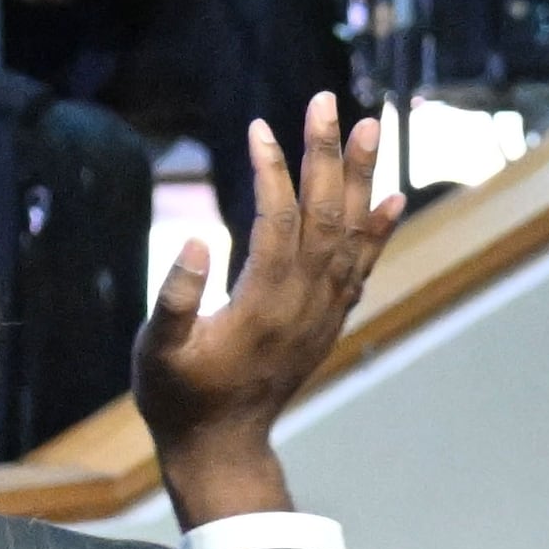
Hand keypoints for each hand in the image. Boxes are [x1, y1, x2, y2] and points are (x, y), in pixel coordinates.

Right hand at [137, 93, 404, 528]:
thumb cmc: (179, 398)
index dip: (272, 174)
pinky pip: (360, 267)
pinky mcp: (325, 321)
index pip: (278, 222)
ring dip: (359, 179)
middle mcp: (303, 304)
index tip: (260, 128)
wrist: (222, 447)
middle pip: (324, 217)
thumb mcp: (157, 351)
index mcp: (263, 305)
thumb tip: (195, 241)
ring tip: (370, 129)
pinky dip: (378, 230)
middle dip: (326, 156)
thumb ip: (175, 299)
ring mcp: (321, 314)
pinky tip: (392, 197)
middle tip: (330, 101)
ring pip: (349, 235)